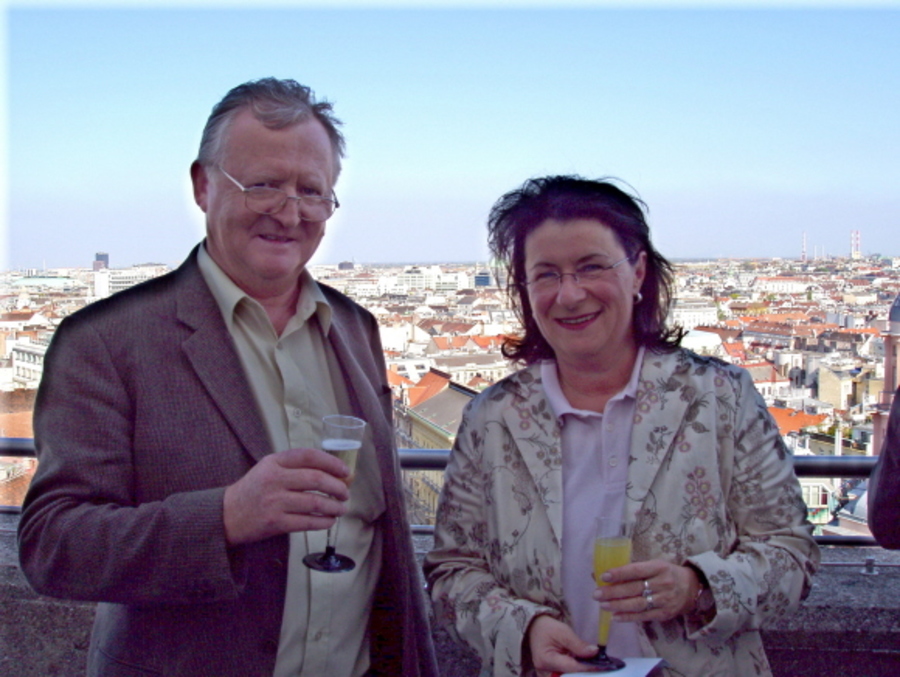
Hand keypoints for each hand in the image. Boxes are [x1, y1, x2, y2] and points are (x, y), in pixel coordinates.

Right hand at [223, 447, 350, 545]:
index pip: (309, 456)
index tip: (345, 471)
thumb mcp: (268, 468)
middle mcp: (274, 479)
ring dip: (334, 507)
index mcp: (274, 462)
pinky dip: (323, 522)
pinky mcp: (275, 523)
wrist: (227, 514)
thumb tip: (331, 471)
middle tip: (345, 493)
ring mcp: (275, 502)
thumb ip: (294, 466)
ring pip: (315, 503)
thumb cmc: (254, 489)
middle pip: (316, 479)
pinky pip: (307, 522)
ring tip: (341, 508)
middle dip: (337, 487)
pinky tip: (329, 521)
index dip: (332, 462)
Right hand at [526, 614, 601, 676]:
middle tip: (601, 668)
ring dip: (581, 673)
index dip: (588, 668)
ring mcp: (546, 675)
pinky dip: (575, 672)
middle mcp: (544, 671)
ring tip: (594, 668)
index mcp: (546, 660)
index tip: (603, 666)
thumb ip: (578, 645)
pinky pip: (565, 675)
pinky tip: (585, 668)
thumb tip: (595, 653)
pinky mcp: (550, 674)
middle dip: (585, 673)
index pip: (572, 668)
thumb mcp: (563, 632)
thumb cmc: (548, 628)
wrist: (534, 628)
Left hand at [593, 559, 701, 622]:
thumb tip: (605, 573)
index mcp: (658, 567)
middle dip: (613, 592)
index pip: (636, 570)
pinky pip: (643, 616)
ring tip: (602, 605)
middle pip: (634, 589)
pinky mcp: (664, 614)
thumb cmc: (667, 573)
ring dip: (618, 606)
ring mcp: (664, 600)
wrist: (692, 588)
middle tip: (596, 594)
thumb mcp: (654, 565)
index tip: (604, 576)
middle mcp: (662, 583)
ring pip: (637, 604)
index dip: (619, 573)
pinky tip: (615, 617)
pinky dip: (628, 617)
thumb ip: (634, 569)